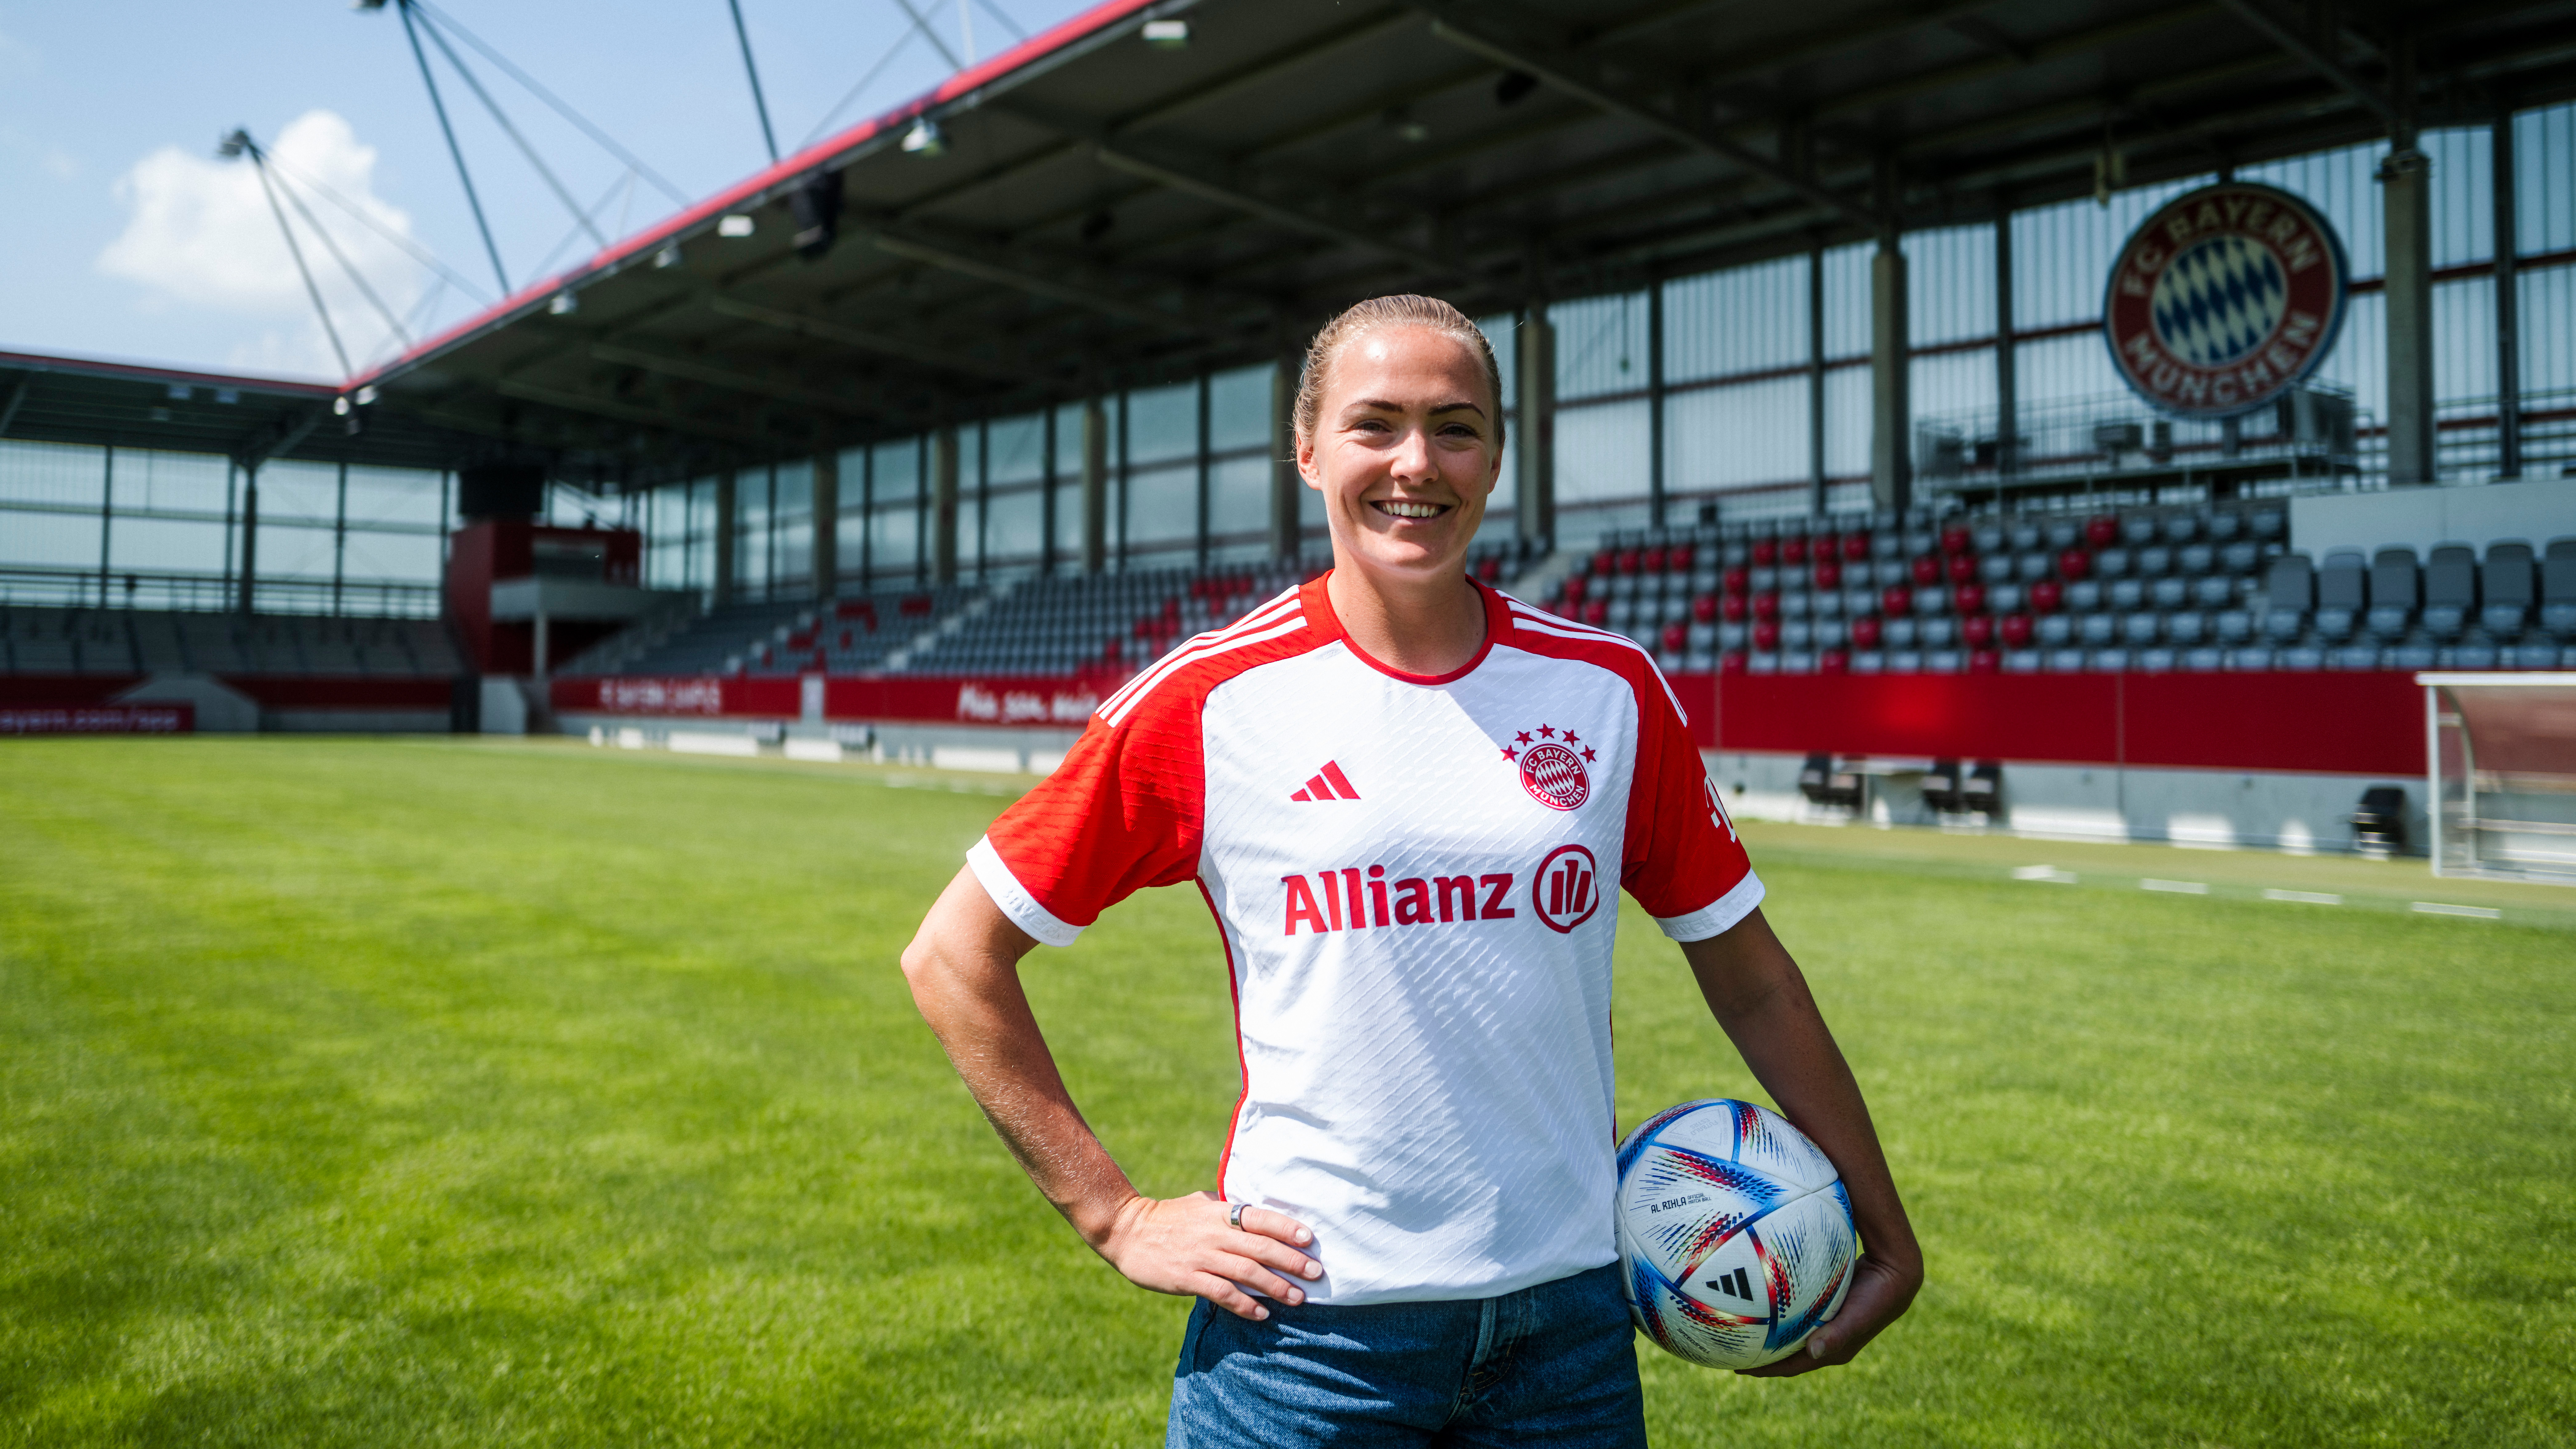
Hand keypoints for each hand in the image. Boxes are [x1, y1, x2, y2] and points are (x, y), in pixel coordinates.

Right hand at [1094, 1191, 1322, 1320]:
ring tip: (1297, 1298)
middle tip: (1315, 1273)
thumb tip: (1256, 1208)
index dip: (1286, 1228)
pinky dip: (1245, 1303)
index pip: (1259, 1217)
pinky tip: (1262, 1313)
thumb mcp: (1200, 1202)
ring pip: (1246, 1272)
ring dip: (1275, 1286)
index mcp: (1218, 1211)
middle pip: (1260, 1247)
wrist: (1127, 1230)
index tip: (1310, 1239)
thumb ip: (1227, 1207)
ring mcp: (1200, 1256)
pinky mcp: (1186, 1278)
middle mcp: (1213, 1233)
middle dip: (1291, 1261)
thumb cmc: (1169, 1216)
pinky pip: (1222, 1293)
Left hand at [1738, 1251, 1919, 1377]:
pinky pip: (1797, 1318)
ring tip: (1741, 1335)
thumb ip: (1839, 1334)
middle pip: (1788, 1354)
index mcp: (1833, 1350)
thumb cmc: (1877, 1297)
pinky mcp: (1828, 1311)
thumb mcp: (1858, 1316)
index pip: (1793, 1365)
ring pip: (1790, 1337)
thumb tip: (1813, 1353)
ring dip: (1769, 1339)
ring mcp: (1827, 1326)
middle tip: (1732, 1356)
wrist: (1897, 1276)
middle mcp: (1828, 1342)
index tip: (1740, 1368)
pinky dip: (1780, 1320)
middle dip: (1763, 1358)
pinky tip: (1761, 1308)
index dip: (1768, 1368)